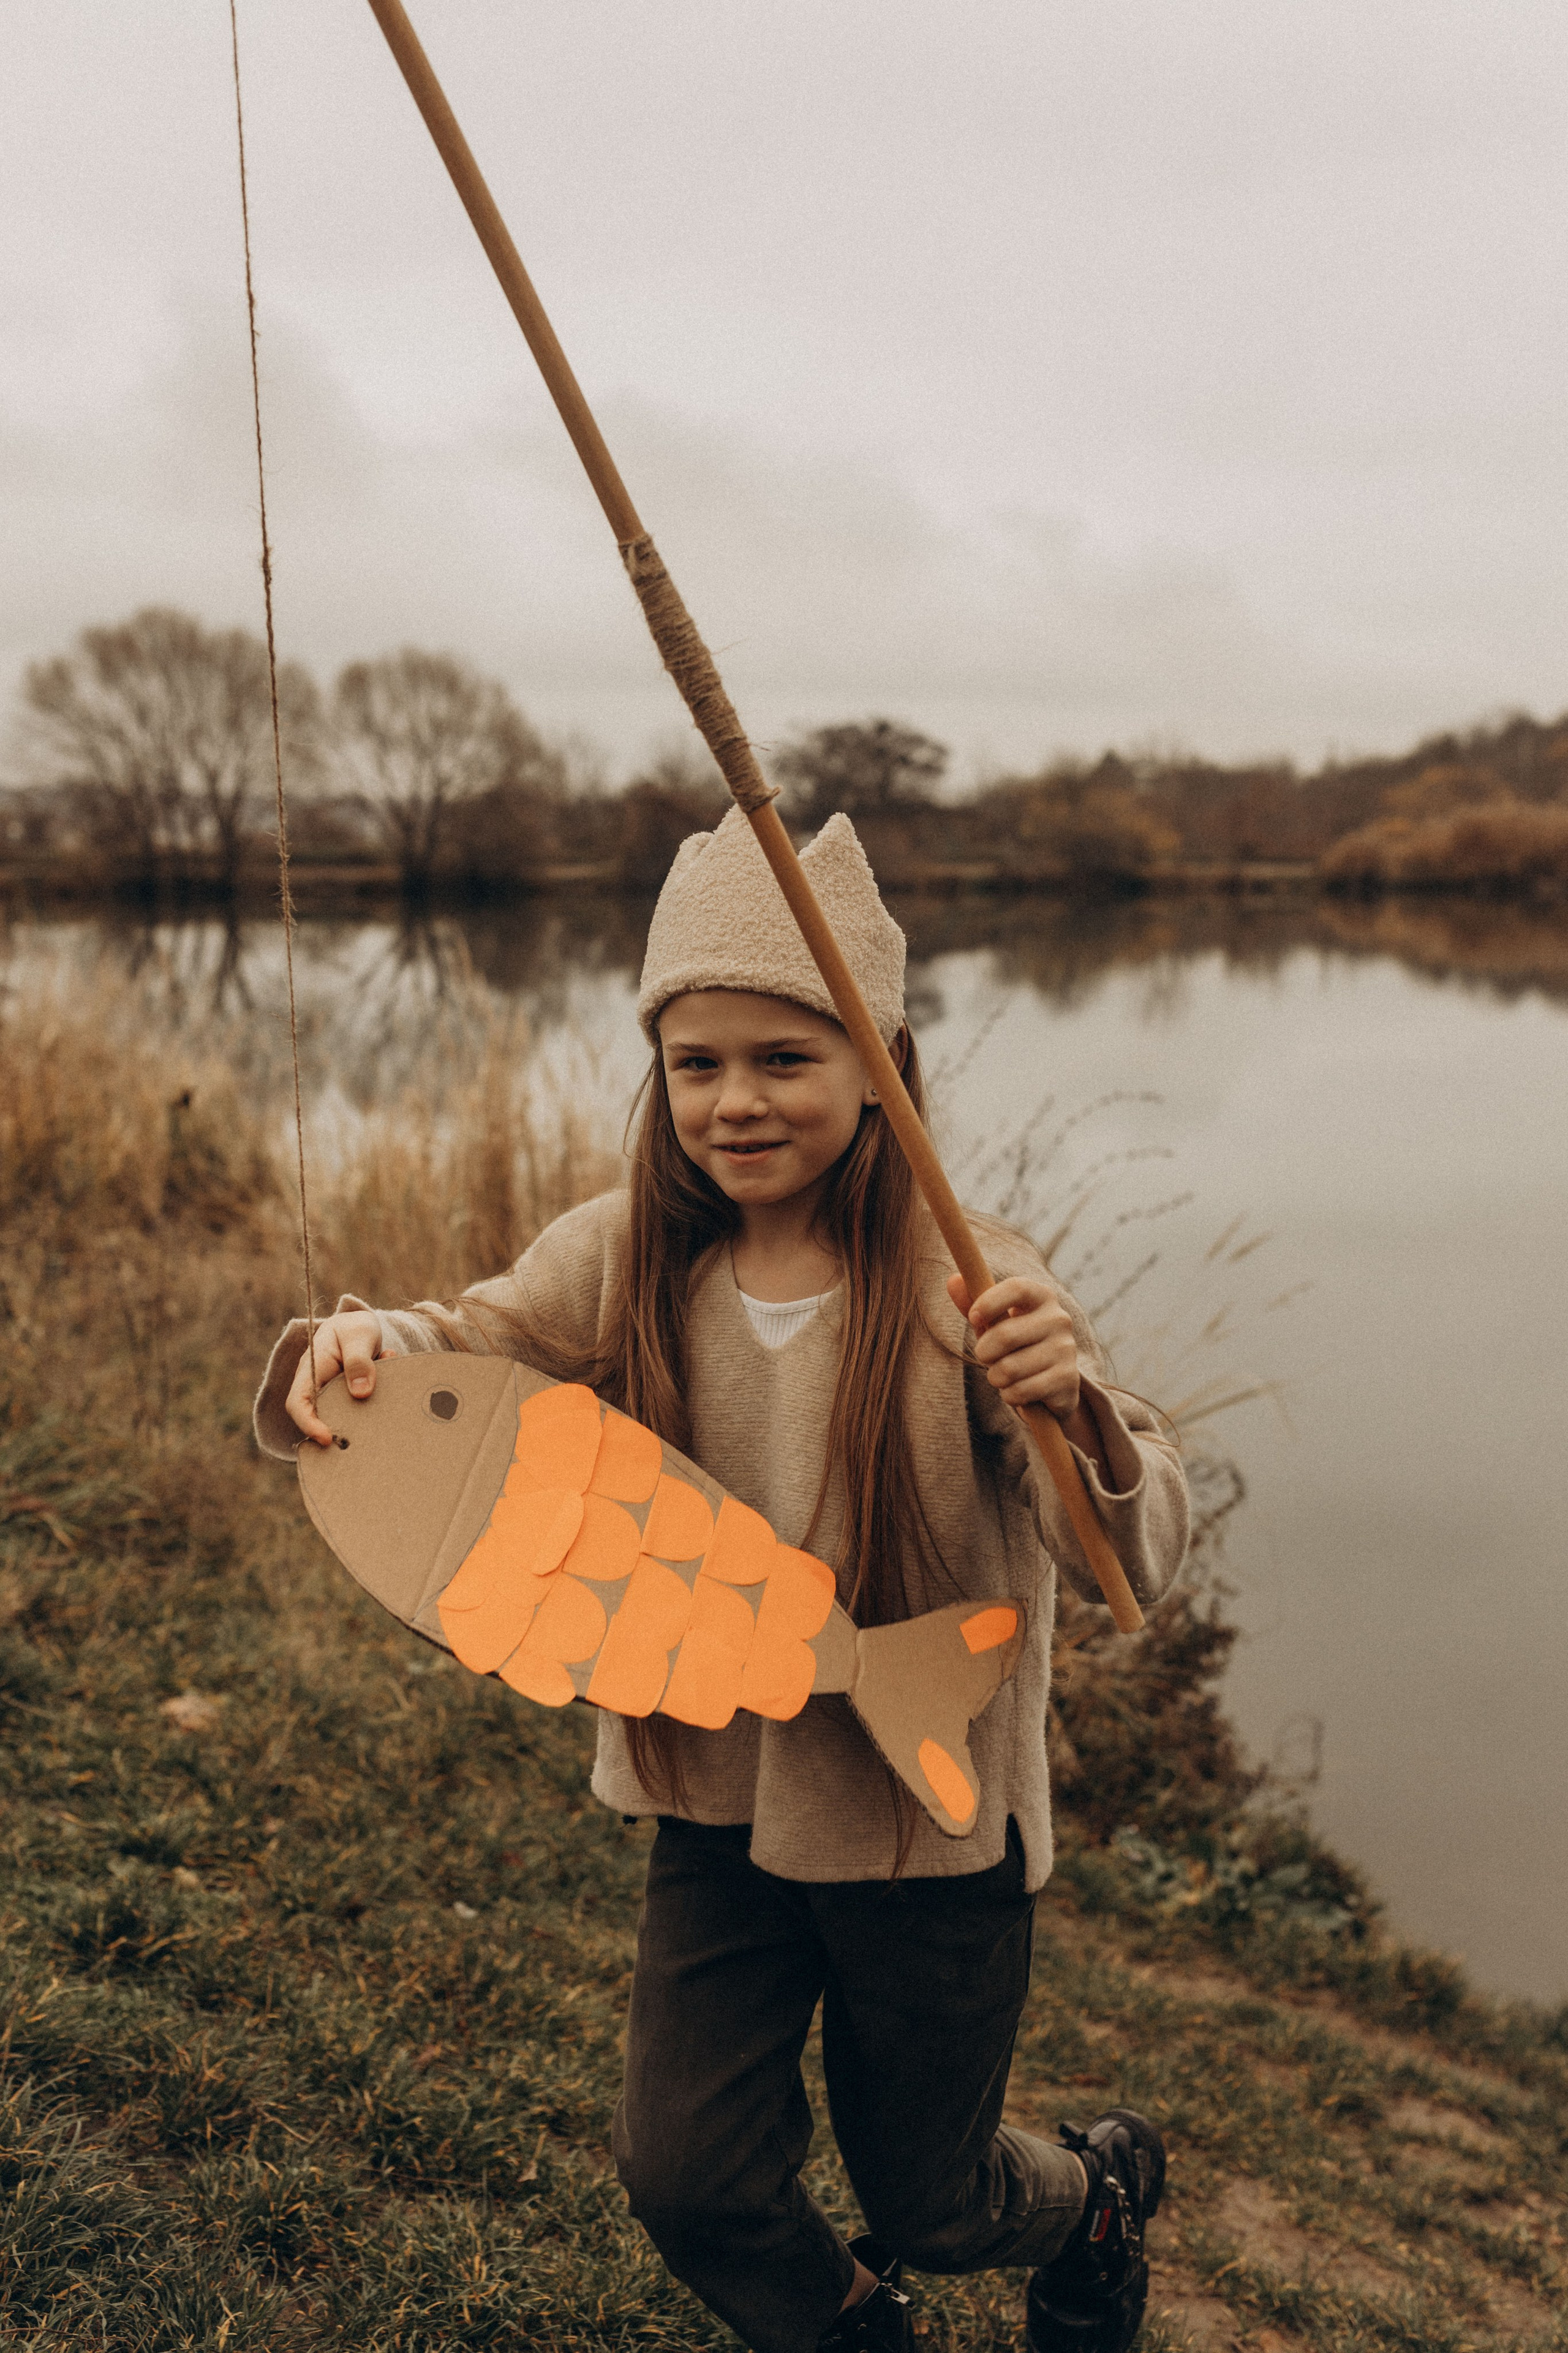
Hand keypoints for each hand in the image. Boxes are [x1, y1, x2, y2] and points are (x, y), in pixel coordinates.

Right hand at [286, 1311, 384, 1447]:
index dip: (308, 1424)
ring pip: (341, 1418)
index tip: (327, 1438)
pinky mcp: (349, 1400)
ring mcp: (332, 1395)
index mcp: (310, 1369)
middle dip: (338, 1431)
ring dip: (362, 1418)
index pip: (297, 1402)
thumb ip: (359, 1360)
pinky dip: (375, 1406)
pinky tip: (390, 1387)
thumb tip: (361, 1393)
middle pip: (319, 1418)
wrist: (361, 1326)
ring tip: (383, 1410)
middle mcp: (317, 1387)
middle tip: (364, 1437)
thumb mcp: (359, 1335)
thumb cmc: (355, 1328)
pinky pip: (359, 1411)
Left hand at [947, 1271, 1079, 1417]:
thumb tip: (953, 1280)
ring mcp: (1066, 1349)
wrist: (1053, 1384)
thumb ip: (972, 1303)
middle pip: (1005, 1335)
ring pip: (1009, 1369)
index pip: (1017, 1288)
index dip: (989, 1302)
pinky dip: (1010, 1396)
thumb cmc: (1016, 1344)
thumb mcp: (994, 1322)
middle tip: (986, 1357)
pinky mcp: (1067, 1379)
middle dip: (984, 1353)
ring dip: (996, 1378)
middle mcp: (1059, 1319)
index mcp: (1042, 1297)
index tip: (973, 1318)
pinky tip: (1018, 1390)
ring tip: (1004, 1375)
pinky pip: (1021, 1391)